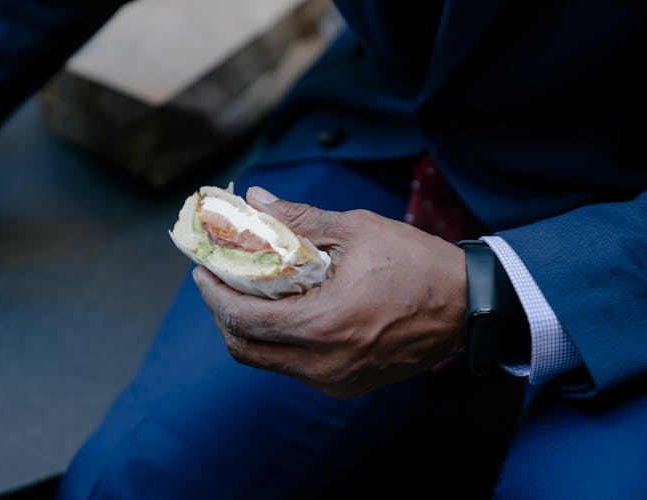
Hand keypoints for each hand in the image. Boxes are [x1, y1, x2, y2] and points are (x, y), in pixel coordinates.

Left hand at [193, 186, 466, 397]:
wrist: (467, 306)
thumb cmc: (415, 263)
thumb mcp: (356, 230)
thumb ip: (299, 220)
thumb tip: (253, 201)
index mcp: (323, 325)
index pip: (243, 319)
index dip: (213, 294)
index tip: (203, 270)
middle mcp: (324, 364)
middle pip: (246, 349)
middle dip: (223, 314)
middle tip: (218, 282)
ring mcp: (336, 381)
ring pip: (268, 361)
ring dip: (249, 329)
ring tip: (248, 293)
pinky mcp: (348, 385)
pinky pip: (295, 367)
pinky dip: (278, 341)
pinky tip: (284, 312)